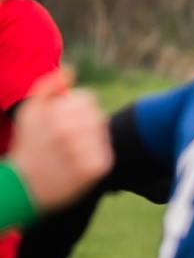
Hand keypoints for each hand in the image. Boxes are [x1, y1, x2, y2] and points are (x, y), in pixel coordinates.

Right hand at [10, 75, 111, 211]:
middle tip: (69, 139)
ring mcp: (82, 151)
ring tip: (72, 150)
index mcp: (53, 114)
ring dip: (91, 139)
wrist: (24, 187)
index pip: (88, 100)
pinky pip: (106, 153)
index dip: (78, 109)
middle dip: (85, 124)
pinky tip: (78, 162)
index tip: (66, 121)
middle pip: (98, 115)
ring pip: (103, 133)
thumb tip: (71, 70)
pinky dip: (95, 156)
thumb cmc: (28, 146)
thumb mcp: (29, 112)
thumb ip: (47, 86)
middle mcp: (68, 131)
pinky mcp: (95, 169)